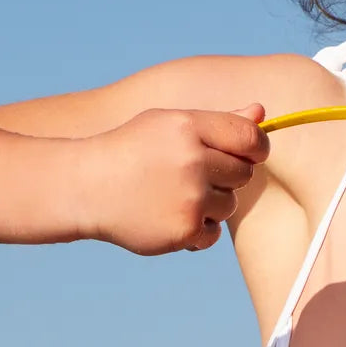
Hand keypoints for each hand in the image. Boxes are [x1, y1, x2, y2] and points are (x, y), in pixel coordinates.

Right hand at [82, 104, 269, 253]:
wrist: (83, 186)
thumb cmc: (133, 150)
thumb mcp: (170, 124)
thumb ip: (220, 121)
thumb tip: (262, 114)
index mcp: (190, 127)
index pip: (251, 138)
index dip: (256, 148)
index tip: (247, 154)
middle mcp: (193, 161)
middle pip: (244, 174)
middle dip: (224, 175)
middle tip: (189, 175)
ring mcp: (189, 198)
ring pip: (228, 204)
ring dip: (209, 204)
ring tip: (171, 195)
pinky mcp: (183, 230)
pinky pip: (212, 233)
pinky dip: (195, 230)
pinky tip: (167, 216)